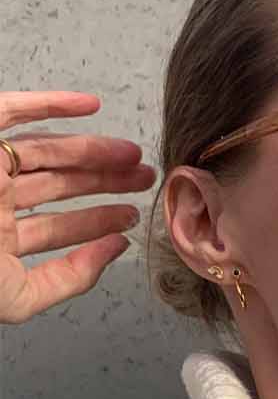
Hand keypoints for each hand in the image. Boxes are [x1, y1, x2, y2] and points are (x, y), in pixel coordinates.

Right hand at [0, 90, 156, 325]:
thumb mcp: (18, 294)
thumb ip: (67, 279)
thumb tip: (112, 253)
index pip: (55, 230)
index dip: (96, 224)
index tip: (129, 220)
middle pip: (58, 187)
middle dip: (103, 183)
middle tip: (143, 179)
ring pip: (45, 151)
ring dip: (90, 149)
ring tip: (131, 155)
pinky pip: (13, 108)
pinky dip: (52, 103)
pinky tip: (90, 106)